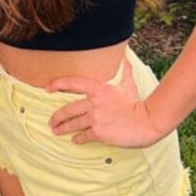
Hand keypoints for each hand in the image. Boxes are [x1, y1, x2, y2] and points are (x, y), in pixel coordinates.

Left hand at [47, 58, 162, 147]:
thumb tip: (125, 56)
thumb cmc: (137, 103)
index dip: (57, 84)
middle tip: (51, 120)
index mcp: (98, 88)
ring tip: (56, 130)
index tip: (47, 88)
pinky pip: (84, 135)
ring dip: (63, 128)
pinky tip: (74, 139)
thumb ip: (123, 70)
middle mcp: (94, 103)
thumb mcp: (128, 84)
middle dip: (57, 116)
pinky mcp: (100, 133)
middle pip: (68, 109)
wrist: (148, 122)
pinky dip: (78, 138)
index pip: (72, 83)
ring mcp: (96, 118)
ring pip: (73, 123)